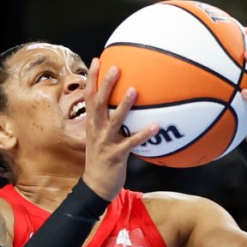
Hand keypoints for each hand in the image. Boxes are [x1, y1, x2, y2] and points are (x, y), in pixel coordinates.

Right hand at [80, 58, 157, 199]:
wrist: (96, 186)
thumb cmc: (102, 159)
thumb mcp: (101, 137)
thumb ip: (109, 121)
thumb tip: (121, 105)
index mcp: (92, 124)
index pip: (89, 97)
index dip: (92, 79)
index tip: (98, 60)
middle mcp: (96, 131)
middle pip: (98, 103)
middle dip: (105, 85)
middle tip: (116, 67)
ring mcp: (105, 143)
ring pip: (114, 120)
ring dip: (124, 105)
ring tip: (134, 90)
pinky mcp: (116, 156)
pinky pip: (131, 143)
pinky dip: (144, 134)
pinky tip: (157, 125)